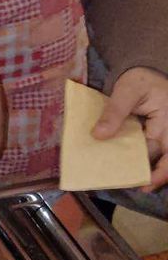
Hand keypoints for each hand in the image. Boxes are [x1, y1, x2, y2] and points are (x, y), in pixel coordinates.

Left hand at [93, 67, 167, 189]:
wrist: (144, 71)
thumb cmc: (139, 80)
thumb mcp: (126, 90)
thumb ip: (114, 112)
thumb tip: (98, 135)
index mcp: (166, 121)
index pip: (158, 150)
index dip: (155, 171)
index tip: (145, 184)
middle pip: (162, 158)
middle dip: (148, 174)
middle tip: (132, 188)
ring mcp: (163, 133)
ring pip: (159, 157)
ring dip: (147, 170)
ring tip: (131, 183)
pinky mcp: (156, 135)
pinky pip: (152, 151)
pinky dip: (141, 160)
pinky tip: (129, 168)